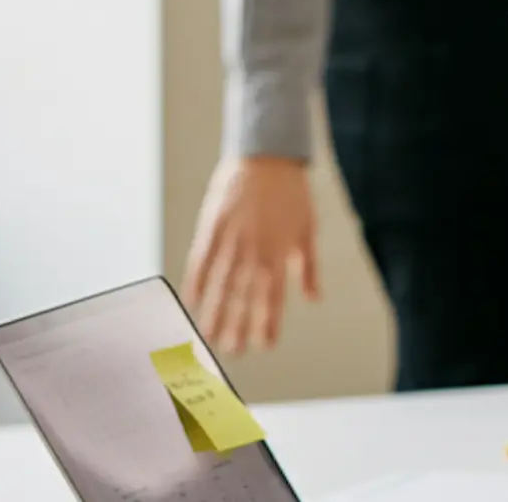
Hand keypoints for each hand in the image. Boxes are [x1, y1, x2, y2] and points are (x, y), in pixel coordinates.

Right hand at [183, 155, 319, 354]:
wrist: (267, 155)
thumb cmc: (291, 193)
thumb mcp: (307, 230)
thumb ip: (309, 267)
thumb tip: (314, 297)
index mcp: (279, 252)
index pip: (273, 296)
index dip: (267, 322)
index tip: (263, 345)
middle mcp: (255, 250)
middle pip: (244, 296)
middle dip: (238, 326)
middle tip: (231, 352)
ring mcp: (232, 239)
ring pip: (221, 284)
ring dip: (215, 311)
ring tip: (208, 335)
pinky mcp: (212, 226)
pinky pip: (201, 260)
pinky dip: (197, 281)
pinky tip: (193, 300)